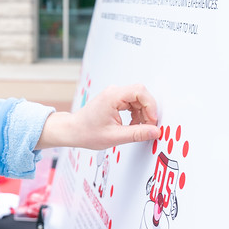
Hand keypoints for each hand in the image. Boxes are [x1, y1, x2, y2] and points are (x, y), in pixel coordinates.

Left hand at [35, 84, 158, 150]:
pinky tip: (133, 125)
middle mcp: (113, 92)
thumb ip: (137, 134)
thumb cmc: (87, 132)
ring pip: (138, 99)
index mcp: (112, 96)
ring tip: (138, 128)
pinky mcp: (114, 100)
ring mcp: (114, 95)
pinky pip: (132, 103)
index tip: (152, 121)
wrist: (73, 131)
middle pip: (140, 94)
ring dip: (142, 113)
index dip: (150, 106)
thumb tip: (154, 131)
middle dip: (148, 111)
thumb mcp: (114, 137)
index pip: (140, 91)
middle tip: (148, 127)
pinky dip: (137, 114)